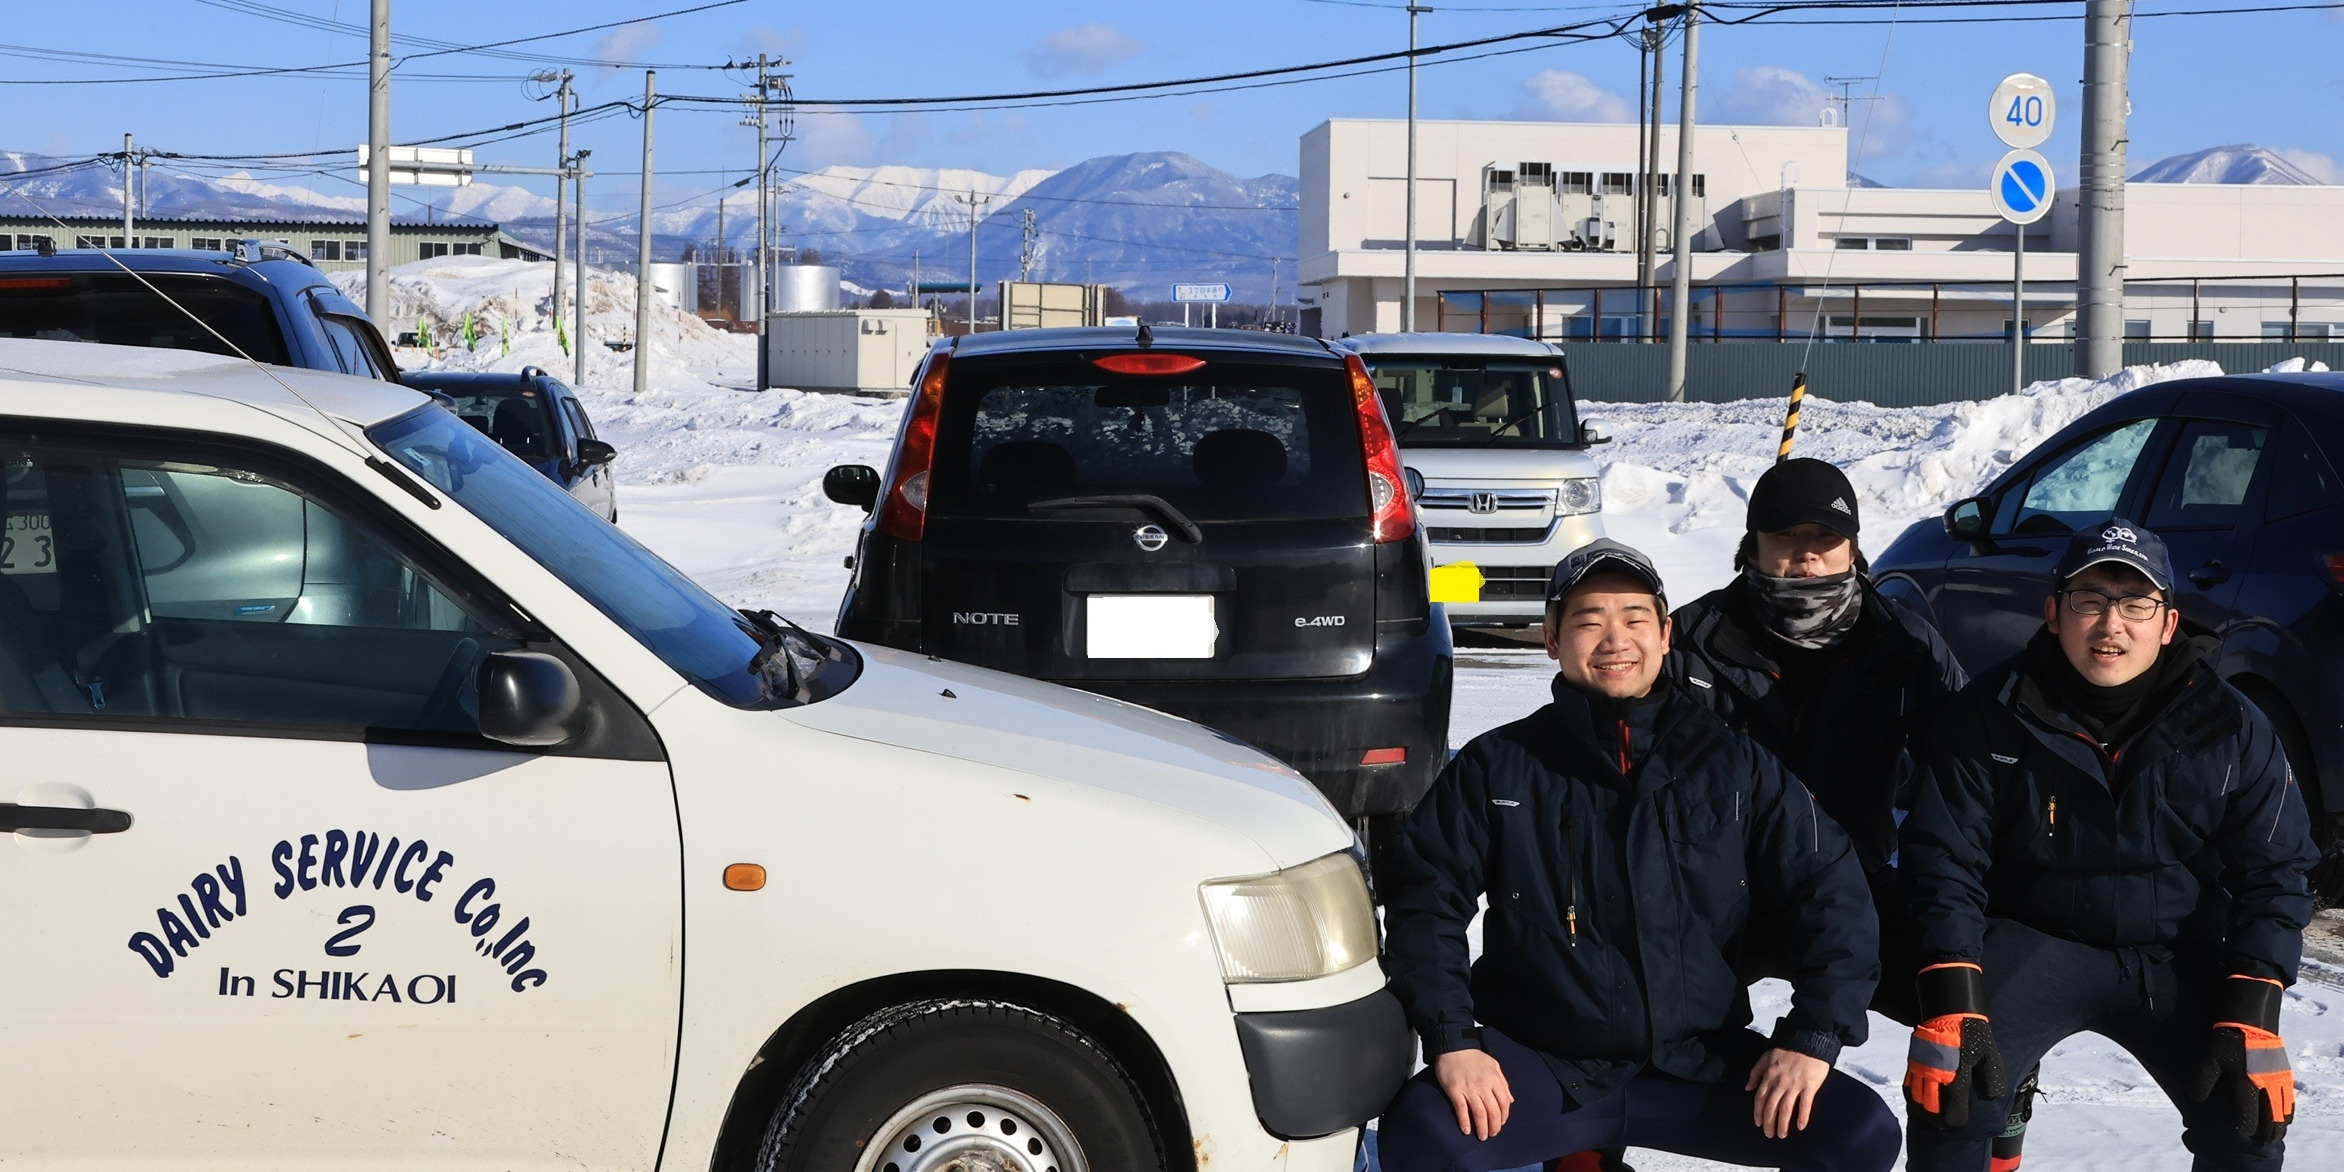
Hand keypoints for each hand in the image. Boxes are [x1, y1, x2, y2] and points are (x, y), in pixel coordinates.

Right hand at [1433, 1047, 1512, 1140]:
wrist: (1453, 1046)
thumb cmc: (1473, 1056)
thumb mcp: (1494, 1065)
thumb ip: (1503, 1083)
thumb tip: (1510, 1100)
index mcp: (1494, 1079)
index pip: (1503, 1103)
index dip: (1504, 1116)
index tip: (1500, 1123)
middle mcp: (1483, 1085)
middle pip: (1492, 1111)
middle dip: (1494, 1126)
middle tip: (1492, 1134)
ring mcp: (1468, 1088)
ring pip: (1479, 1113)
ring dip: (1482, 1128)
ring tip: (1482, 1136)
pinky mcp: (1454, 1090)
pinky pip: (1461, 1109)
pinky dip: (1465, 1121)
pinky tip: (1466, 1130)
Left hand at [1745, 1047, 1828, 1138]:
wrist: (1809, 1041)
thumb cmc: (1788, 1049)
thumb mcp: (1766, 1057)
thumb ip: (1756, 1072)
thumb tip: (1748, 1088)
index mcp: (1769, 1075)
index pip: (1760, 1098)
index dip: (1757, 1112)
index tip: (1758, 1123)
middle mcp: (1780, 1082)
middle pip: (1771, 1107)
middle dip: (1768, 1123)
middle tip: (1769, 1134)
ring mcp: (1795, 1085)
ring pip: (1785, 1109)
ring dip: (1782, 1124)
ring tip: (1781, 1135)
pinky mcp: (1810, 1086)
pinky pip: (1805, 1105)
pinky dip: (1802, 1117)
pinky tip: (1800, 1126)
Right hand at [1906, 961, 2007, 1129]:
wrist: (1948, 1011)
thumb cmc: (1971, 1034)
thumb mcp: (1989, 1055)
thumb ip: (1992, 1078)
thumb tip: (1992, 1096)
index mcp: (1956, 1077)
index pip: (1952, 1112)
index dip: (1956, 1120)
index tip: (1960, 1119)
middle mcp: (1936, 1077)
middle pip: (1931, 1111)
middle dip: (1939, 1120)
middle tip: (1946, 1122)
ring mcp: (1922, 1070)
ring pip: (1918, 1101)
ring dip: (1926, 1112)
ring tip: (1933, 1115)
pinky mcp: (1914, 1063)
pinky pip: (1909, 1087)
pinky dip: (1914, 1098)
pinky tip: (1921, 1101)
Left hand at [2190, 975, 2293, 1147]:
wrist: (2249, 1019)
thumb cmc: (2226, 1039)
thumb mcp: (2207, 1057)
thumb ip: (2201, 1080)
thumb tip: (2196, 1098)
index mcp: (2245, 1083)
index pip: (2247, 1114)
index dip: (2244, 1126)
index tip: (2241, 1132)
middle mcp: (2265, 1085)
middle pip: (2270, 1117)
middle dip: (2266, 1131)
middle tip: (2262, 1142)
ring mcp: (2277, 1079)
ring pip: (2283, 1109)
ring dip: (2279, 1124)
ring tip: (2274, 1135)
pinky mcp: (2284, 1073)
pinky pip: (2290, 1097)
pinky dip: (2288, 1110)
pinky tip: (2284, 1117)